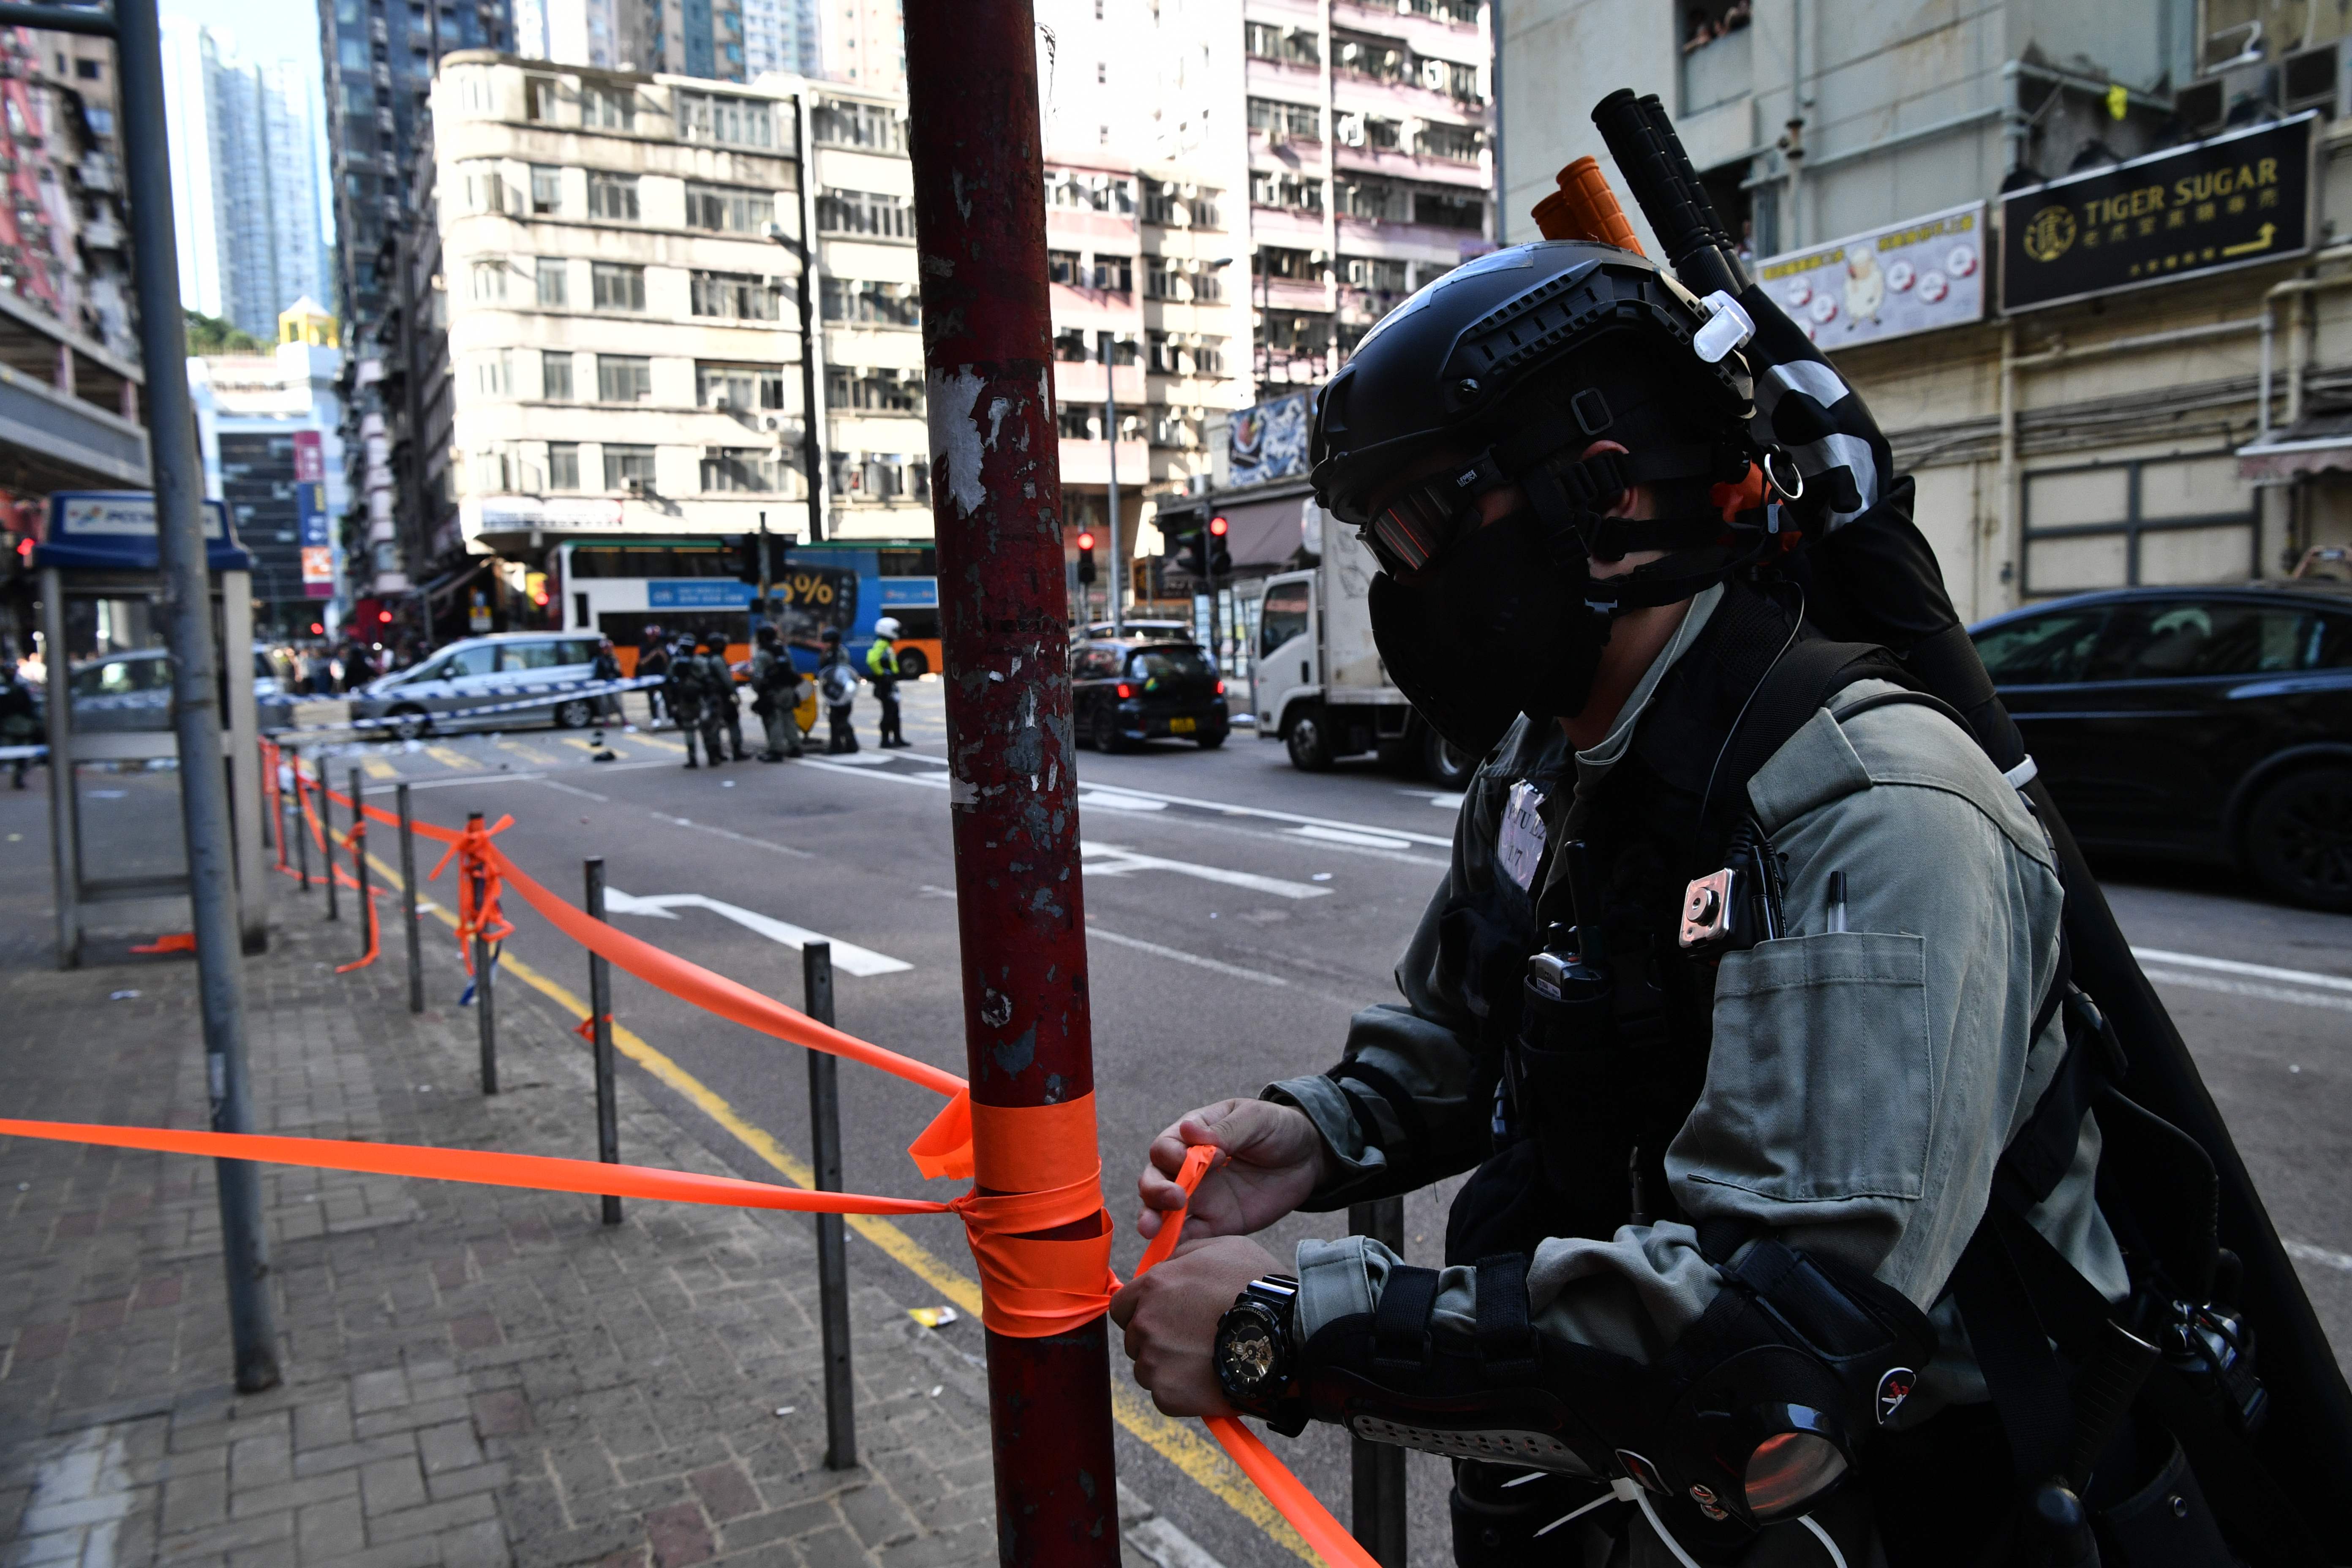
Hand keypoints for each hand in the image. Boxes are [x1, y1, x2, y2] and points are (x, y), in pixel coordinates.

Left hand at [1109, 1233, 1279, 1417]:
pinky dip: (1181, 1392)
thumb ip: (1185, 1255)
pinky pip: (1164, 1395)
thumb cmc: (1258, 1287)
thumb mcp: (1224, 1248)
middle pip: (1135, 1337)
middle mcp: (1146, 1323)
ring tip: (1204, 1360)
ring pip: (1147, 1368)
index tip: (1162, 1316)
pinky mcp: (1168, 1395)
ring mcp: (1155, 1361)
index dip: (1140, 1310)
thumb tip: (1165, 1266)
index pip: (1121, 1304)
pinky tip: (1206, 1380)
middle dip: (1156, 1338)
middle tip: (1191, 1338)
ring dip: (1167, 1366)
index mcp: (1154, 1286)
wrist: (1284, 1337)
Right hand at [1137, 1099, 1329, 1241]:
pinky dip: (1174, 1245)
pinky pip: (1188, 1236)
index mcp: (1192, 1137)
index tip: (1216, 1157)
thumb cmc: (1277, 1129)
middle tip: (1175, 1198)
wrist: (1307, 1159)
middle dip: (1155, 1190)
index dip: (1178, 1154)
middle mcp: (1186, 1169)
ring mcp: (1199, 1198)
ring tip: (1151, 1230)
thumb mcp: (1256, 1119)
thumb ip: (1226, 1129)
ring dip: (1152, 1220)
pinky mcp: (1214, 1224)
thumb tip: (1189, 1131)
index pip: (1166, 1147)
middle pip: (1154, 1180)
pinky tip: (1169, 1253)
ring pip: (1162, 1211)